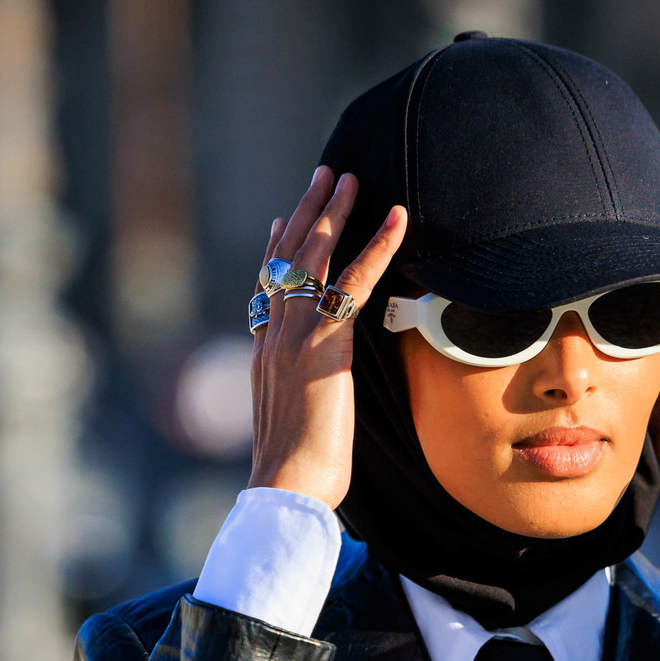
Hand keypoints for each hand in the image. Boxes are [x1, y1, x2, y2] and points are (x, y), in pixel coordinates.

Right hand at [249, 169, 407, 507]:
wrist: (287, 484)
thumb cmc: (296, 472)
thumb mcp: (293, 421)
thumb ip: (300, 392)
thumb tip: (312, 392)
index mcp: (263, 353)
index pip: (267, 288)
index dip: (274, 250)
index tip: (279, 220)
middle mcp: (273, 334)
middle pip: (286, 257)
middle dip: (306, 212)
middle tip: (324, 176)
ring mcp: (295, 334)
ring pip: (313, 256)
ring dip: (333, 211)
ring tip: (349, 177)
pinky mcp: (325, 342)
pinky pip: (354, 282)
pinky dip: (377, 246)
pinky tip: (395, 218)